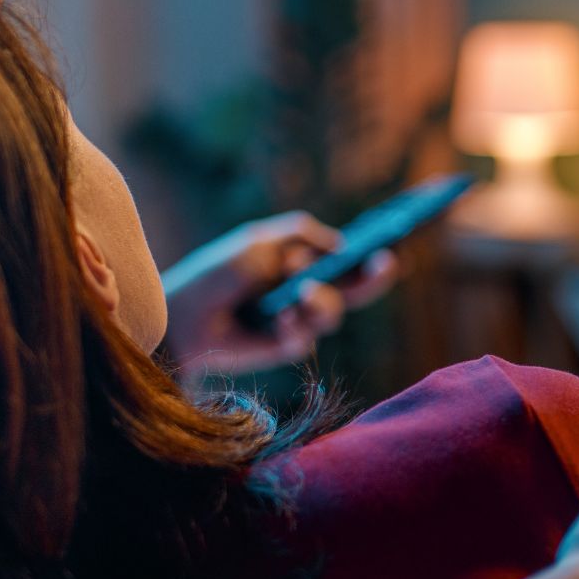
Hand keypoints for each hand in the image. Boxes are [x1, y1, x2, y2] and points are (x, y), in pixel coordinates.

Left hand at [160, 211, 397, 378]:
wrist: (184, 315)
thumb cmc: (219, 273)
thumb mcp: (259, 241)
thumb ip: (300, 233)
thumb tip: (340, 245)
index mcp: (305, 262)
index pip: (348, 257)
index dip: (373, 252)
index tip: (393, 243)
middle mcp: (309, 290)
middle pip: (356, 287)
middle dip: (374, 276)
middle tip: (385, 264)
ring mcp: (300, 318)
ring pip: (333, 312)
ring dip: (321, 301)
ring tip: (302, 295)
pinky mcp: (287, 345)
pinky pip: (306, 337)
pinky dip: (293, 326)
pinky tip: (278, 320)